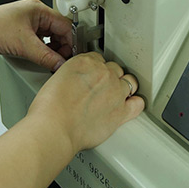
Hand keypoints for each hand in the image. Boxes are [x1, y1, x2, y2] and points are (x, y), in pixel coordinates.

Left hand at [0, 0, 71, 70]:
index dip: (71, 42)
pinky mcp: (18, 35)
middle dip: (62, 48)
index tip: (72, 57)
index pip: (65, 25)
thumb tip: (61, 65)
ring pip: (48, 39)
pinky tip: (39, 60)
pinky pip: (37, 44)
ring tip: (50, 62)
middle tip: (62, 62)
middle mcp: (33, 15)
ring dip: (51, 51)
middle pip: (58, 32)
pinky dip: (41, 53)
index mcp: (38, 9)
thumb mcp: (24, 45)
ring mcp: (25, 25)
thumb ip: (46, 57)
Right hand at [27, 52, 144, 153]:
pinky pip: (138, 103)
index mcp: (85, 62)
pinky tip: (130, 105)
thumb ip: (72, 77)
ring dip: (123, 89)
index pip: (98, 59)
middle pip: (115, 69)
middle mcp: (103, 73)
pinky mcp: (121, 111)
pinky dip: (136, 104)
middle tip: (101, 89)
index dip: (96, 70)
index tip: (93, 78)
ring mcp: (115, 92)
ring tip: (115, 97)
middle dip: (110, 78)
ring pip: (129, 83)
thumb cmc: (50, 110)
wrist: (55, 128)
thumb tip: (77, 83)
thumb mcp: (56, 80)